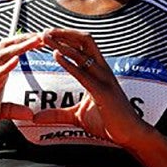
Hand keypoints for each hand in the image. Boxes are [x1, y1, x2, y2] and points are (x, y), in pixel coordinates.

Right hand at [0, 32, 43, 128]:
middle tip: (46, 34)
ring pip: (2, 56)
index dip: (28, 45)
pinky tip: (15, 62)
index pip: (13, 54)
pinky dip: (4, 68)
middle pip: (10, 49)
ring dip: (20, 47)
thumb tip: (31, 114)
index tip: (45, 40)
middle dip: (27, 40)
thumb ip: (11, 111)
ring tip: (36, 41)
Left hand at [33, 28, 150, 146]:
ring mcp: (103, 79)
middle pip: (84, 41)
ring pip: (82, 52)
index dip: (64, 38)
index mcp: (97, 72)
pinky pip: (84, 74)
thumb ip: (57, 114)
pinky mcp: (103, 92)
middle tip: (44, 32)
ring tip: (46, 38)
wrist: (131, 135)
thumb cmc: (109, 123)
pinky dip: (69, 63)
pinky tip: (56, 56)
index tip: (46, 36)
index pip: (81, 47)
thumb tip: (36, 117)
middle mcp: (101, 70)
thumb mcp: (78, 117)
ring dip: (62, 43)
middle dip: (63, 33)